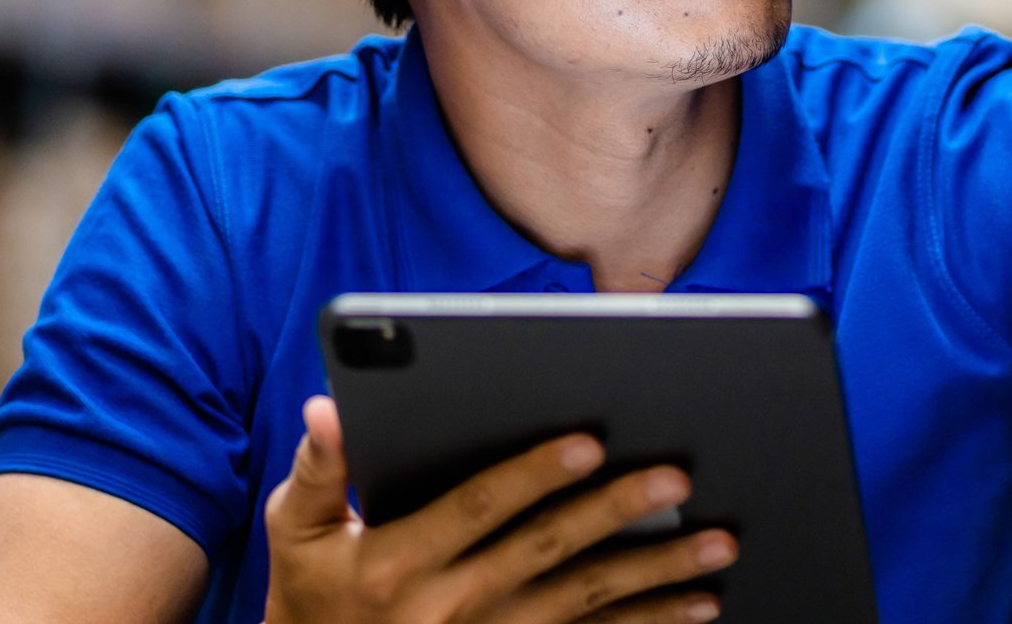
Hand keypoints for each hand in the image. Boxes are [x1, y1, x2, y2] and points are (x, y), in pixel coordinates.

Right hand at [262, 397, 736, 623]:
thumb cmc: (310, 599)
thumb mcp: (294, 535)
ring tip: (717, 545)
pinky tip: (700, 606)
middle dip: (615, 513)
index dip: (532, 474)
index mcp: (399, 562)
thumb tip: (327, 408)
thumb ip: (317, 470)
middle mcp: (451, 608)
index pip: (477, 509)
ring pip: (585, 604)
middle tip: (677, 477)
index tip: (587, 442)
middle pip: (546, 552)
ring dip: (656, 576)